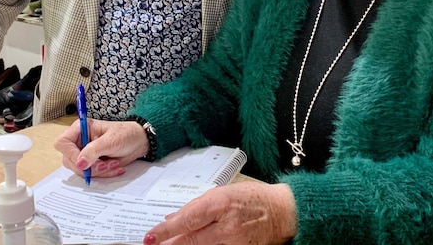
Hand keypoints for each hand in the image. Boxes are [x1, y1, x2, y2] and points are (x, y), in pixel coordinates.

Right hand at [53, 119, 148, 178]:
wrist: (138, 142)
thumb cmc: (126, 134)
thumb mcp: (110, 141)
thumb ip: (93, 151)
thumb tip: (79, 163)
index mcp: (80, 129)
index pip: (63, 143)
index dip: (71, 154)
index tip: (85, 162)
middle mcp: (79, 141)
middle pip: (69, 160)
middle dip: (89, 166)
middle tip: (105, 165)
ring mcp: (84, 153)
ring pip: (80, 170)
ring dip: (98, 171)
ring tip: (113, 164)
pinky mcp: (91, 163)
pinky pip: (90, 174)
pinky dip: (103, 174)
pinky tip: (114, 167)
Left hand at [143, 183, 296, 244]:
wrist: (282, 213)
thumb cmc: (253, 198)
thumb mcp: (222, 193)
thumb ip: (197, 206)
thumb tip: (173, 219)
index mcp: (221, 203)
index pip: (187, 220)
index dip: (165, 231)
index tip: (149, 237)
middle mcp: (227, 227)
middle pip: (191, 241)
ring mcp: (234, 243)